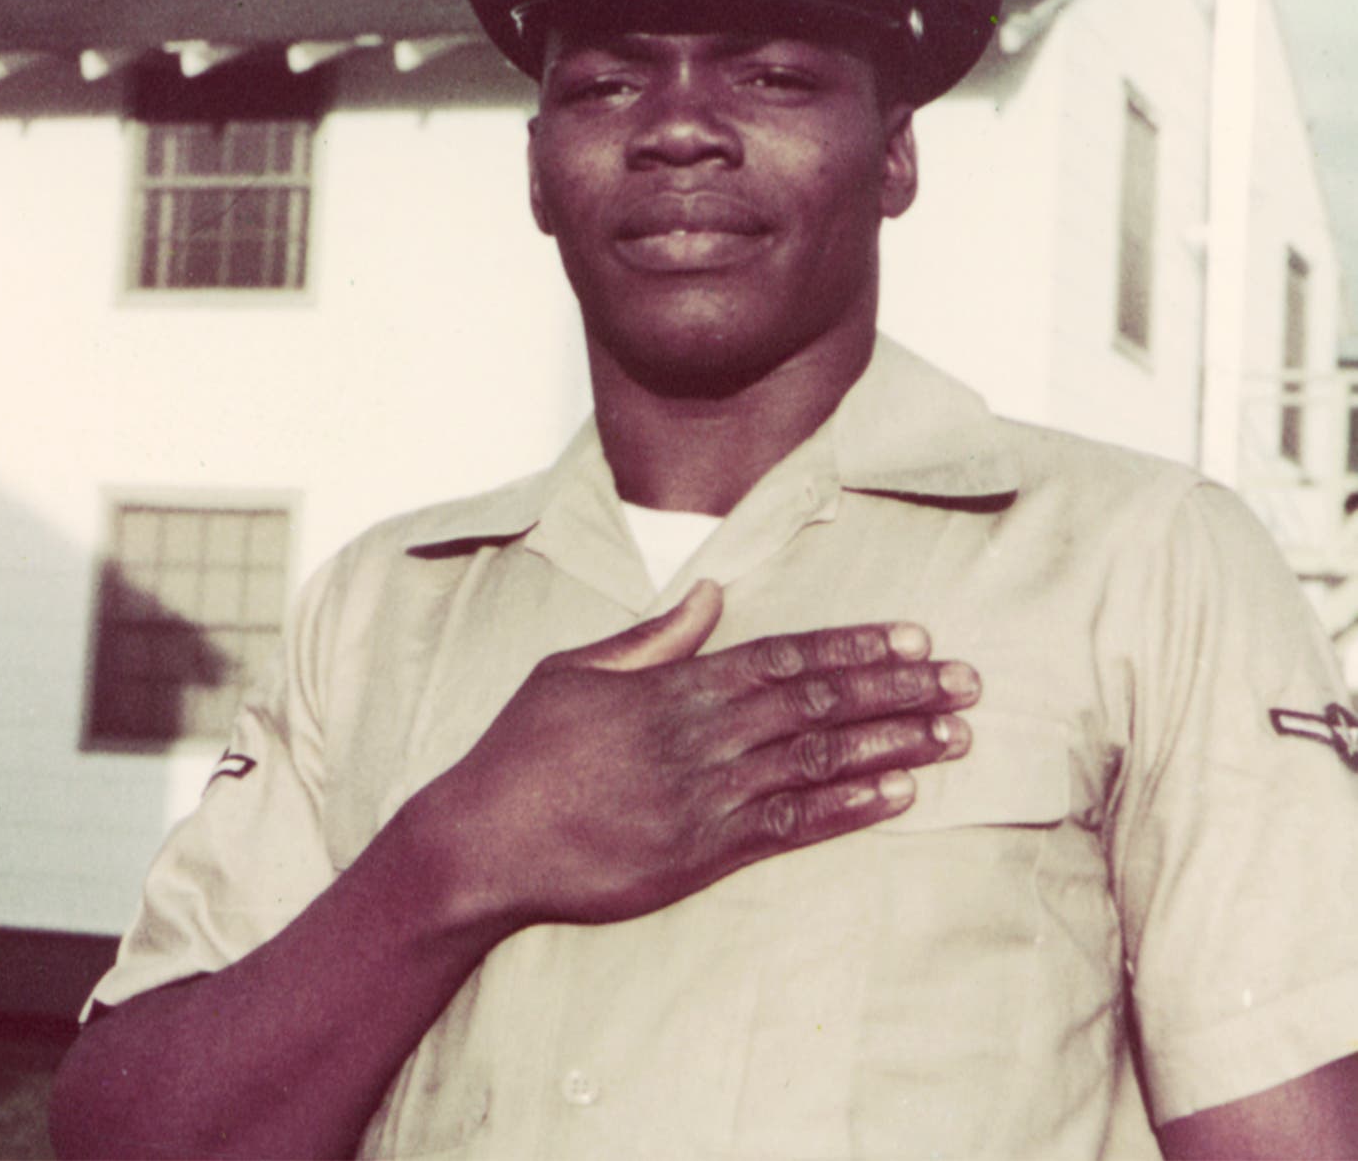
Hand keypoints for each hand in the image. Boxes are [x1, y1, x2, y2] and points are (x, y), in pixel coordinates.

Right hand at [420, 580, 977, 931]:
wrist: (484, 844)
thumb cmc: (523, 749)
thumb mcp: (574, 669)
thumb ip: (653, 636)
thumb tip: (710, 594)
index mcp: (676, 686)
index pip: (788, 658)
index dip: (857, 647)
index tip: (915, 639)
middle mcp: (705, 737)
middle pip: (823, 704)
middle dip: (901, 691)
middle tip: (967, 682)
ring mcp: (710, 799)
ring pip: (822, 762)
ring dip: (897, 746)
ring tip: (956, 735)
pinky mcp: (705, 856)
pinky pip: (794, 827)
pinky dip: (852, 809)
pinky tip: (901, 796)